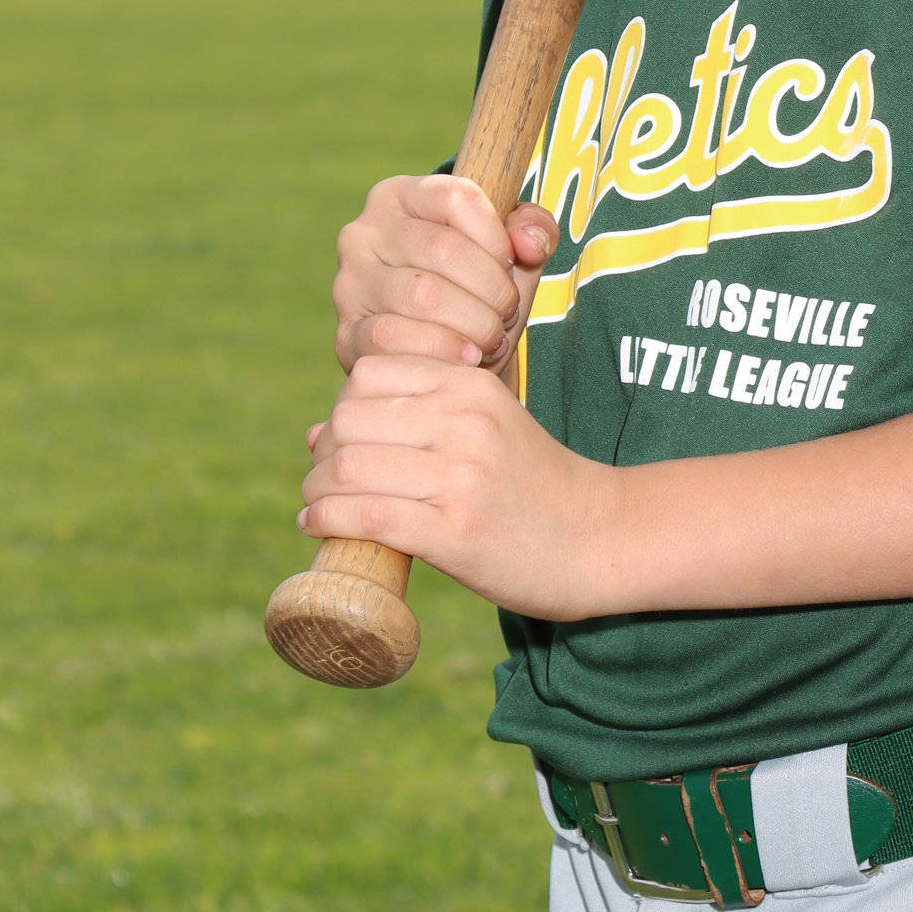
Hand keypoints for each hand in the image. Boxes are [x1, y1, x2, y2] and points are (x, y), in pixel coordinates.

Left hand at [301, 353, 610, 616]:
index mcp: (471, 386)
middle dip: (323, 451)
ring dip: (315, 490)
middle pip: (350, 419)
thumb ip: (415, 416)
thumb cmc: (532, 482)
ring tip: (315, 505)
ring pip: (349, 468)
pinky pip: (366, 517)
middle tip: (321, 478)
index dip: (342, 407)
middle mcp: (464, 422)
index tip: (344, 440)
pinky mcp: (455, 532)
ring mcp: (461, 477)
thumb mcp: (486, 425)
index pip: (368, 374)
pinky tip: (317, 527)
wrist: (597, 537)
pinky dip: (327, 521)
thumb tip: (316, 434)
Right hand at [332, 174, 556, 372]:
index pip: (457, 197)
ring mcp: (349, 284)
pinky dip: (444, 350)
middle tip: (509, 312)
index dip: (497, 236)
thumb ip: (533, 229)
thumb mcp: (509, 251)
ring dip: (474, 322)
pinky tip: (468, 358)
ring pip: (422, 294)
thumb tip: (530, 241)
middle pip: (442, 248)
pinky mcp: (346, 334)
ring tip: (493, 337)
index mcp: (400, 195)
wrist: (441, 353)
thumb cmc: (475, 289)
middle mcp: (363, 232)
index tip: (514, 264)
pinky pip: (395, 338)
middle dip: (492, 287)